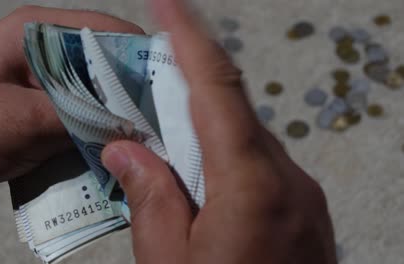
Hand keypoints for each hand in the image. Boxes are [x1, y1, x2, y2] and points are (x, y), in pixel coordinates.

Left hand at [0, 6, 144, 207]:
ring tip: (144, 138)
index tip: (167, 88)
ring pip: (92, 91)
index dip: (140, 55)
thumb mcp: (20, 121)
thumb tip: (130, 127)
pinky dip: (93, 128)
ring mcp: (39, 79)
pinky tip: (110, 147)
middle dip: (131, 91)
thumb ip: (79, 119)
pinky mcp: (37, 105)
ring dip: (113, 114)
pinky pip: (76, 111)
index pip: (105, 30)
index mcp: (37, 32)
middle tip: (160, 121)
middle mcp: (43, 49)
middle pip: (102, 63)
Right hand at [102, 0, 336, 262]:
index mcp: (250, 184)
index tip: (170, 3)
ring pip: (248, 139)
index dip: (191, 40)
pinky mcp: (306, 210)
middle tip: (152, 80)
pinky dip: (229, 157)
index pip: (217, 89)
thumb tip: (127, 150)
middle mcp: (287, 178)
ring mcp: (303, 194)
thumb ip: (151, 196)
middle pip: (233, 112)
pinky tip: (204, 175)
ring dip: (208, 128)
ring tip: (168, 136)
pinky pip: (263, 165)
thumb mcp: (168, 262)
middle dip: (191, 88)